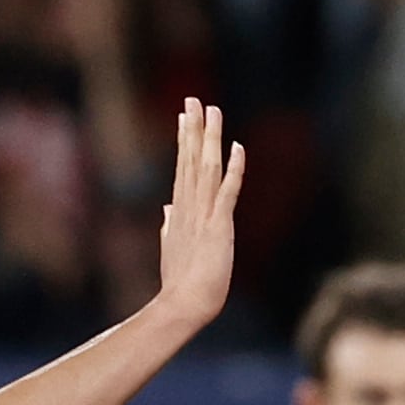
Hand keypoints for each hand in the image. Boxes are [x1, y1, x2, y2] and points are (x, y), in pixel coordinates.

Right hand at [153, 99, 246, 329]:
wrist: (184, 304)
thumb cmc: (180, 282)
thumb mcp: (172, 248)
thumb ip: (169, 225)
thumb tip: (166, 210)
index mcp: (179, 211)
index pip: (183, 168)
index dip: (185, 140)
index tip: (185, 117)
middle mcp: (188, 207)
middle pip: (191, 160)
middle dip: (193, 128)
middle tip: (194, 100)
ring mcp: (203, 215)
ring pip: (207, 168)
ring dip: (210, 138)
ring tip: (211, 111)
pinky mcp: (219, 226)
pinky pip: (227, 191)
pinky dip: (234, 169)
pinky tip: (237, 147)